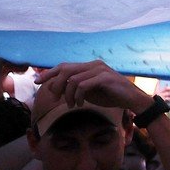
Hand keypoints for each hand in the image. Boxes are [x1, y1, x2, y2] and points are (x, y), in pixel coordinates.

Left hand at [35, 60, 149, 114]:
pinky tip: (80, 104)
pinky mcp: (105, 78)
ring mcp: (99, 70)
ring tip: (71, 105)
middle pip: (65, 69)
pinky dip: (78, 96)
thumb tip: (57, 89)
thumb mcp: (89, 92)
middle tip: (55, 98)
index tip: (37, 81)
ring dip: (68, 94)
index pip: (64, 66)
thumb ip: (75, 88)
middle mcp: (93, 64)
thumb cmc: (111, 96)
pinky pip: (83, 85)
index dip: (49, 73)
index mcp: (89, 66)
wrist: (132, 100)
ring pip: (73, 79)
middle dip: (55, 83)